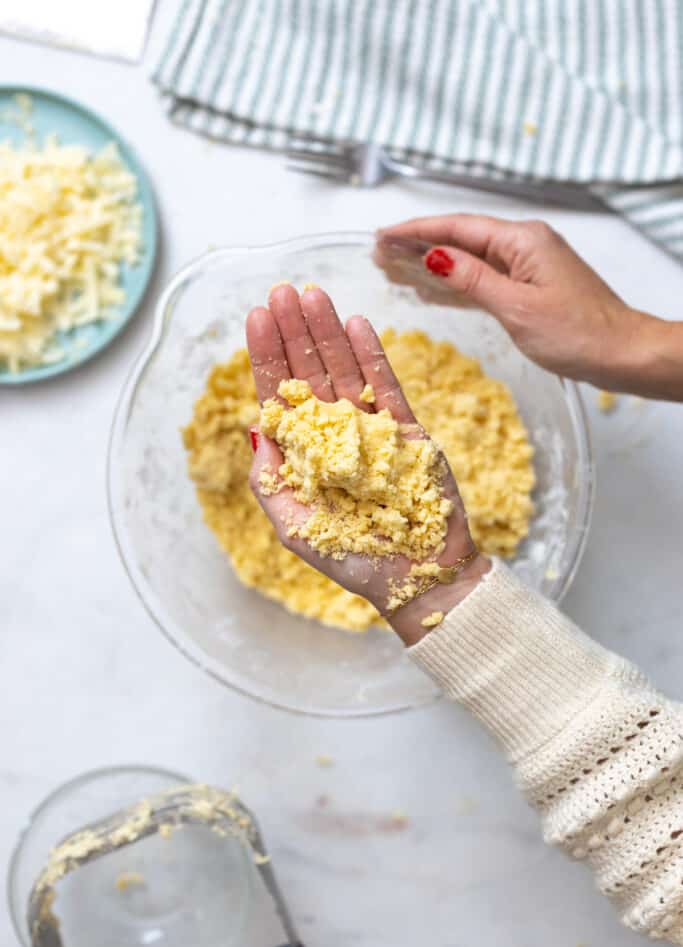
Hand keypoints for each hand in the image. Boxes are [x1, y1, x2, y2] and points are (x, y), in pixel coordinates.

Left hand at [245, 284, 489, 644]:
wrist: (416, 578)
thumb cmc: (352, 560)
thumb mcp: (294, 527)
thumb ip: (270, 481)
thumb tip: (253, 429)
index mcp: (304, 454)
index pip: (279, 395)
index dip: (267, 356)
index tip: (257, 316)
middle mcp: (333, 434)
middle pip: (308, 372)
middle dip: (293, 331)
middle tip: (282, 290)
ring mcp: (370, 429)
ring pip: (344, 369)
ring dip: (327, 331)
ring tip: (313, 293)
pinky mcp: (405, 431)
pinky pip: (386, 385)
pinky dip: (371, 354)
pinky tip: (356, 323)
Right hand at [376, 214, 682, 399]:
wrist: (621, 353)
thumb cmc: (577, 333)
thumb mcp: (516, 307)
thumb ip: (472, 280)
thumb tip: (434, 256)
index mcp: (522, 241)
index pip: (458, 228)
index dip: (417, 231)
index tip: (383, 236)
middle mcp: (524, 245)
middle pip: (460, 239)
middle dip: (418, 245)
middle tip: (378, 253)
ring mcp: (527, 266)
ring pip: (468, 260)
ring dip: (431, 264)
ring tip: (392, 270)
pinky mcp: (529, 288)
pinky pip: (482, 279)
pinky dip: (454, 284)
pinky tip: (429, 289)